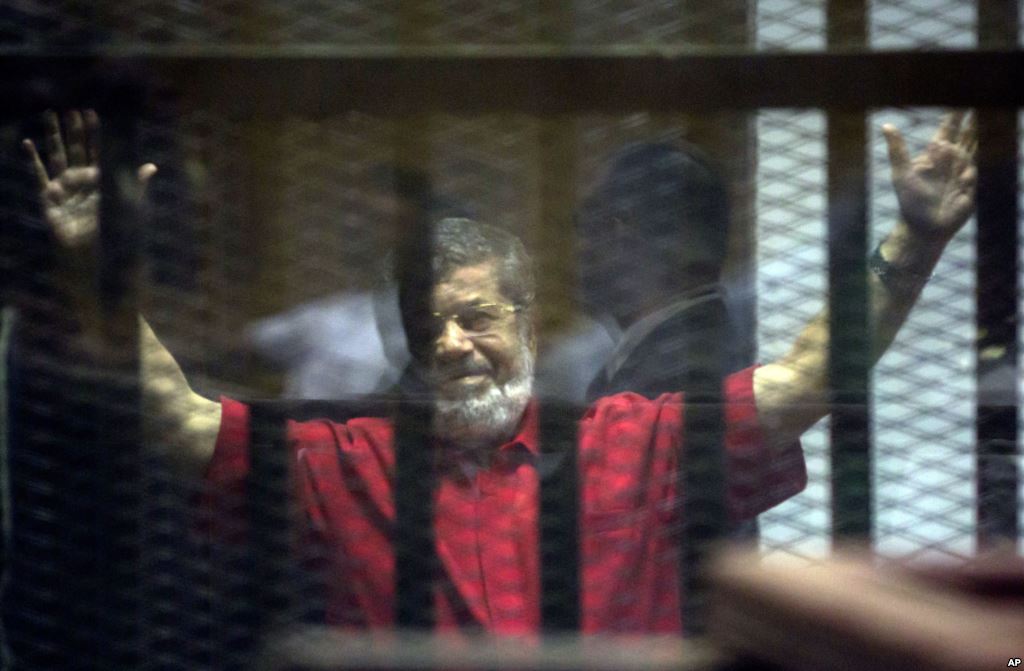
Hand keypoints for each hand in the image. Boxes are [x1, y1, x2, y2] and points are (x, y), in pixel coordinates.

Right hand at [22, 109, 156, 249]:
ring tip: (49, 114)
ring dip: (53, 135)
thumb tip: (152, 166)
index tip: (94, 112)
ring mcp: (64, 186)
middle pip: (77, 147)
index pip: (98, 150)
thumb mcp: (125, 205)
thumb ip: (135, 184)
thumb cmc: (110, 234)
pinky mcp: (49, 196)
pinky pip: (39, 174)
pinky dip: (33, 159)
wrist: (90, 254)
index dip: (96, 132)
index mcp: (100, 180)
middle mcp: (81, 179)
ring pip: (57, 154)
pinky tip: (28, 143)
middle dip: (74, 129)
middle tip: (71, 107)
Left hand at [882, 111, 976, 243]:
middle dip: (974, 119)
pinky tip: (978, 157)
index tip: (962, 98)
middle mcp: (952, 160)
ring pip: (976, 148)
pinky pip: (977, 169)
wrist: (924, 227)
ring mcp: (963, 171)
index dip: (956, 114)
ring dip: (981, 134)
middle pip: (967, 134)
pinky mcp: (972, 185)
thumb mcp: (901, 174)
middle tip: (982, 100)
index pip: (948, 129)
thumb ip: (898, 150)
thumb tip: (886, 125)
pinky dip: (977, 163)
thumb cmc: (910, 201)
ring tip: (990, 116)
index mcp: (935, 154)